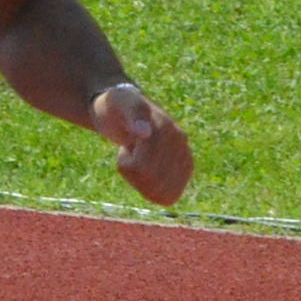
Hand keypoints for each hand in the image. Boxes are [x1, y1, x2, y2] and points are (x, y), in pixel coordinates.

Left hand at [93, 82, 192, 206]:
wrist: (124, 112)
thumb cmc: (117, 107)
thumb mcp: (116, 103)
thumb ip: (133, 114)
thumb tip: (145, 132)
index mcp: (166, 127)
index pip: (142, 167)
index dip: (125, 163)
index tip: (125, 146)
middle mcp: (181, 143)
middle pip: (150, 181)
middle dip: (133, 172)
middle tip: (131, 153)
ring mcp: (184, 157)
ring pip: (161, 193)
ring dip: (142, 183)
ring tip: (139, 162)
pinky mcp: (184, 170)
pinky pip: (168, 197)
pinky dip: (153, 192)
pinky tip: (148, 175)